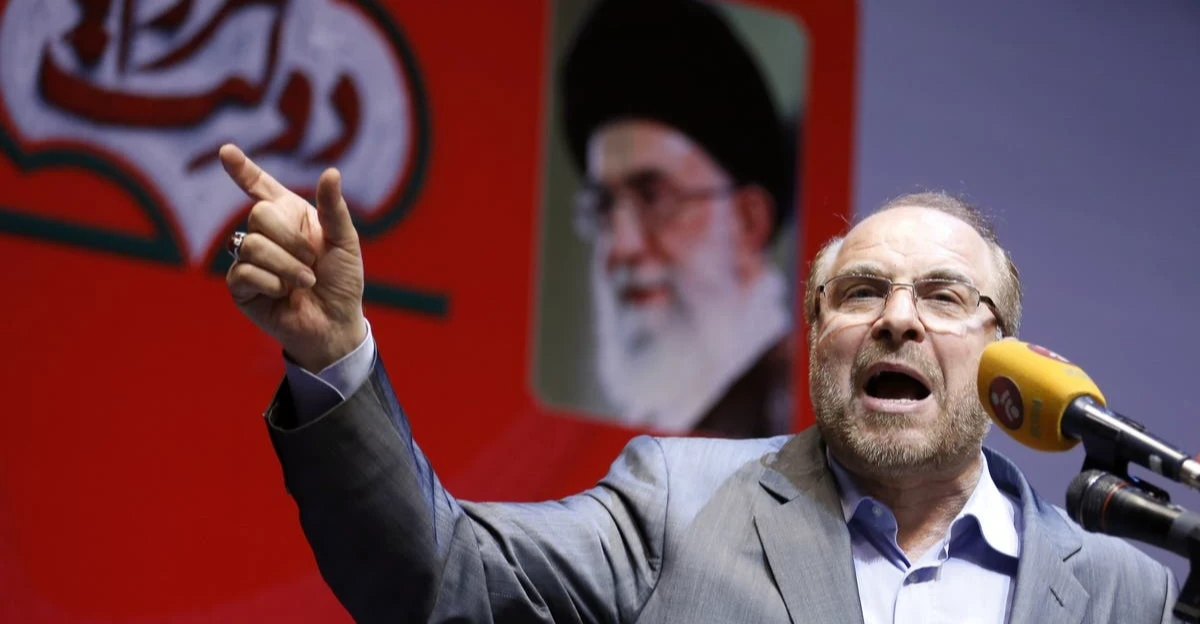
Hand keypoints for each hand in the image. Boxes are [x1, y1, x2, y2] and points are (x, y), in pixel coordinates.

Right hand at [219, 144, 366, 371]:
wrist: (335, 323)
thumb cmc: (342, 282)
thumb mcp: (345, 242)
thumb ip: (334, 208)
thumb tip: (331, 172)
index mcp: (290, 216)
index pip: (260, 187)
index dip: (243, 170)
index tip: (227, 152)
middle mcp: (266, 233)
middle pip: (258, 214)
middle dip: (291, 240)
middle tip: (311, 261)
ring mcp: (249, 259)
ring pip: (251, 244)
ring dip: (286, 266)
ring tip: (304, 282)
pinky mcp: (240, 286)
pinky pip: (243, 271)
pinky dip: (272, 283)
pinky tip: (283, 294)